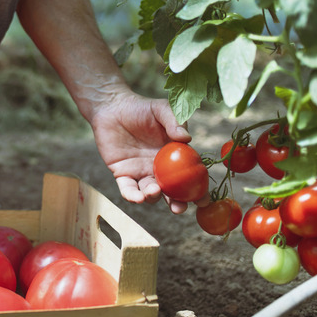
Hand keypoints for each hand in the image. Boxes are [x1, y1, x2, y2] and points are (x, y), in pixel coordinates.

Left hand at [89, 91, 208, 213]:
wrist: (112, 107)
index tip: (204, 200)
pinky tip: (137, 197)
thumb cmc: (140, 108)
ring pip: (150, 193)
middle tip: (179, 208)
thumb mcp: (162, 109)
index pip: (190, 177)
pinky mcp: (122, 174)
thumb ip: (175, 121)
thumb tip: (186, 138)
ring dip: (153, 197)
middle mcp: (160, 169)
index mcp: (175, 157)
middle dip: (177, 204)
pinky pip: (128, 189)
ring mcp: (141, 172)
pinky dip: (132, 196)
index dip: (198, 190)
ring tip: (154, 191)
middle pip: (171, 192)